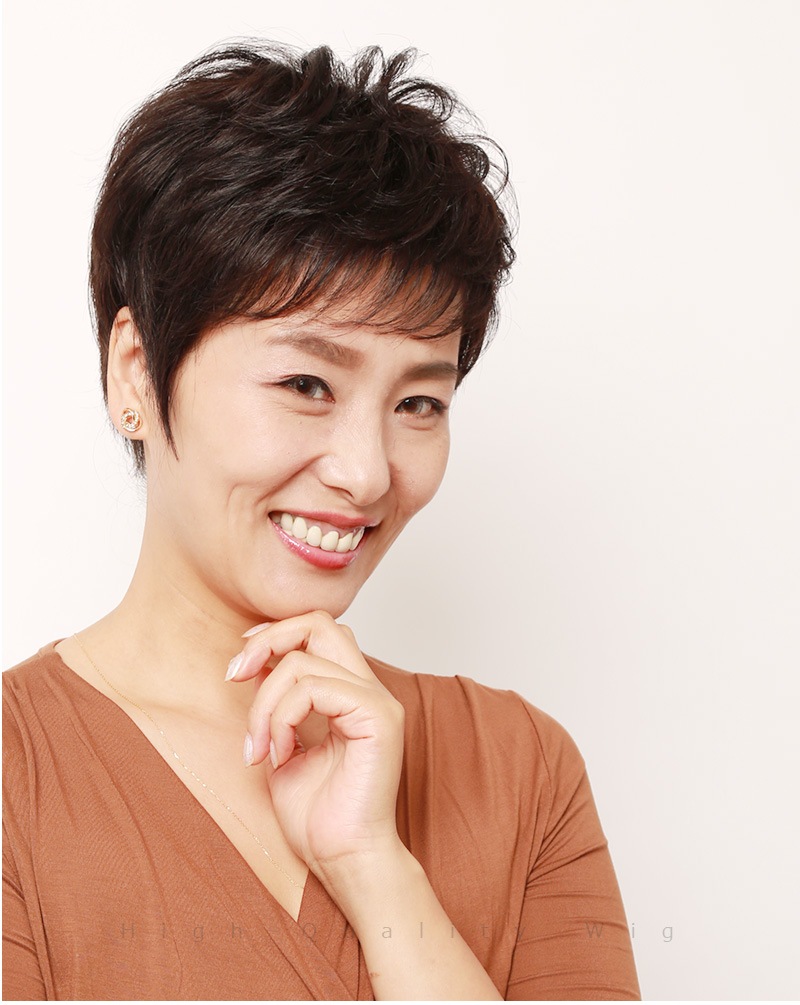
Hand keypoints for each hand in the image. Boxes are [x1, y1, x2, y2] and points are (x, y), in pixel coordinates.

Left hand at [227, 611, 405, 873]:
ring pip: (303, 662)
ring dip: (263, 704)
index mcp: (351, 692)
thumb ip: (277, 704)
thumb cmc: (316, 815)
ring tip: (257, 748)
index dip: (275, 633)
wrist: (343, 861)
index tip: (240, 665)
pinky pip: (314, 689)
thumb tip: (253, 664)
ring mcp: (377, 701)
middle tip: (233, 676)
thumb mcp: (283, 744)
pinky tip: (278, 754)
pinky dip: (282, 717)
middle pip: (319, 623)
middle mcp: (368, 689)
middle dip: (267, 642)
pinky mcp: (378, 717)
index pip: (318, 630)